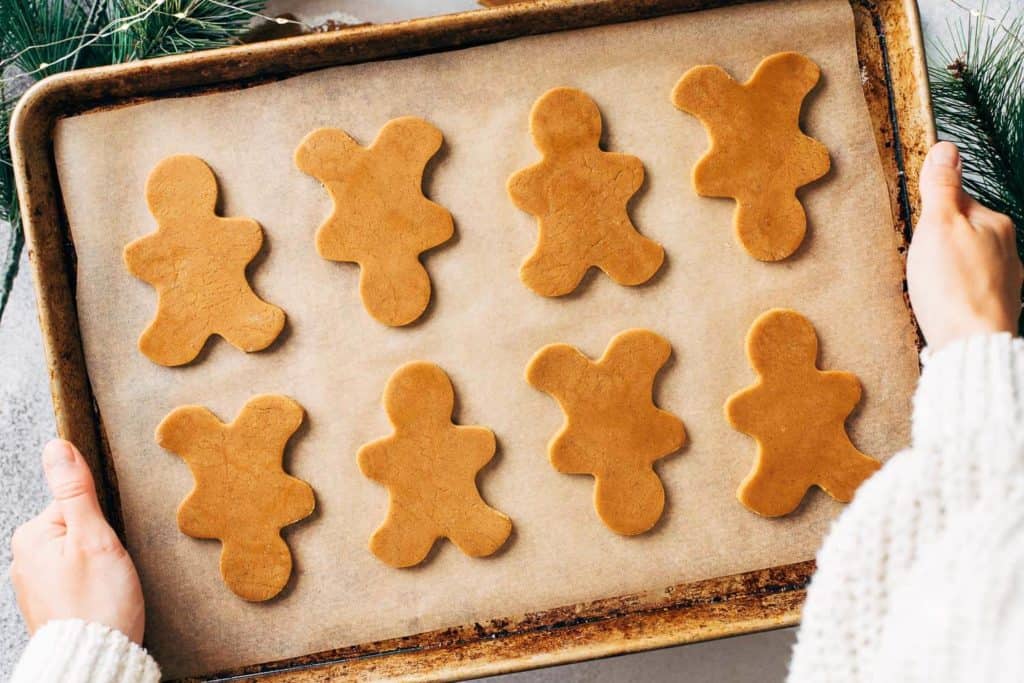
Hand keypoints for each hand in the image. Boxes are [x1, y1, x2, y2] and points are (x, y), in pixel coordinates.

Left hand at [9, 440, 144, 643]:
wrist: (93, 660)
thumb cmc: (98, 602)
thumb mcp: (94, 536)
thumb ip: (76, 490)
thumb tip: (58, 447)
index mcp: (31, 535)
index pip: (74, 503)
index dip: (101, 519)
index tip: (108, 542)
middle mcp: (24, 557)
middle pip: (75, 527)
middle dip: (100, 542)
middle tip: (111, 566)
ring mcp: (34, 583)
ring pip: (76, 554)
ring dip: (97, 565)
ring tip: (108, 586)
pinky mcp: (47, 603)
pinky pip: (74, 578)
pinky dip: (91, 584)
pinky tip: (101, 598)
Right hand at [907, 141, 1022, 350]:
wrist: (971, 344)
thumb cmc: (952, 287)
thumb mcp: (937, 226)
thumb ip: (941, 188)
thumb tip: (946, 150)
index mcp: (995, 222)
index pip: (958, 200)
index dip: (931, 213)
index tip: (919, 228)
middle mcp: (1008, 247)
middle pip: (964, 231)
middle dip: (939, 241)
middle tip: (920, 259)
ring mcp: (1005, 279)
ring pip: (968, 261)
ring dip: (948, 268)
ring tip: (930, 284)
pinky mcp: (996, 306)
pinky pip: (970, 288)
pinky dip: (955, 291)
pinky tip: (943, 302)